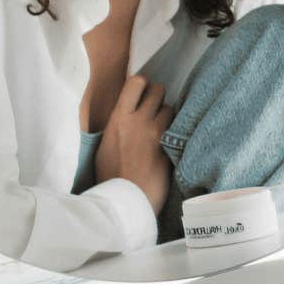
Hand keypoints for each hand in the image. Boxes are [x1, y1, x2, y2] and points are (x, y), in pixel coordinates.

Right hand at [94, 75, 173, 214]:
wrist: (126, 200)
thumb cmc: (111, 176)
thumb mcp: (105, 144)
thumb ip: (118, 124)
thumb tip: (126, 112)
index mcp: (118, 118)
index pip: (136, 82)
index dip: (142, 85)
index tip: (142, 93)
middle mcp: (139, 120)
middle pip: (158, 90)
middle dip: (158, 97)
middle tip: (154, 110)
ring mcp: (157, 133)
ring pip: (170, 108)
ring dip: (167, 116)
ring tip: (161, 129)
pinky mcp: (171, 146)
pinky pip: (178, 128)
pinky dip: (175, 131)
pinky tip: (170, 142)